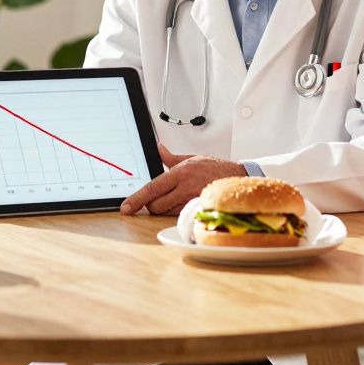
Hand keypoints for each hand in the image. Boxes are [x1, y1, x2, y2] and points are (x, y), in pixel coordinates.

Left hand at [120, 145, 245, 215]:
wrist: (237, 178)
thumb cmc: (214, 168)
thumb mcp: (191, 158)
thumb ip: (170, 158)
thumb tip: (158, 149)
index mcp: (180, 173)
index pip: (152, 188)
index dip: (137, 199)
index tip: (126, 207)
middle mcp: (185, 188)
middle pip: (156, 205)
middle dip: (151, 204)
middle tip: (156, 198)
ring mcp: (192, 201)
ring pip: (166, 212)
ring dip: (164, 208)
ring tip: (174, 197)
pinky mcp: (198, 211)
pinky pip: (179, 216)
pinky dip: (175, 212)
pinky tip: (182, 203)